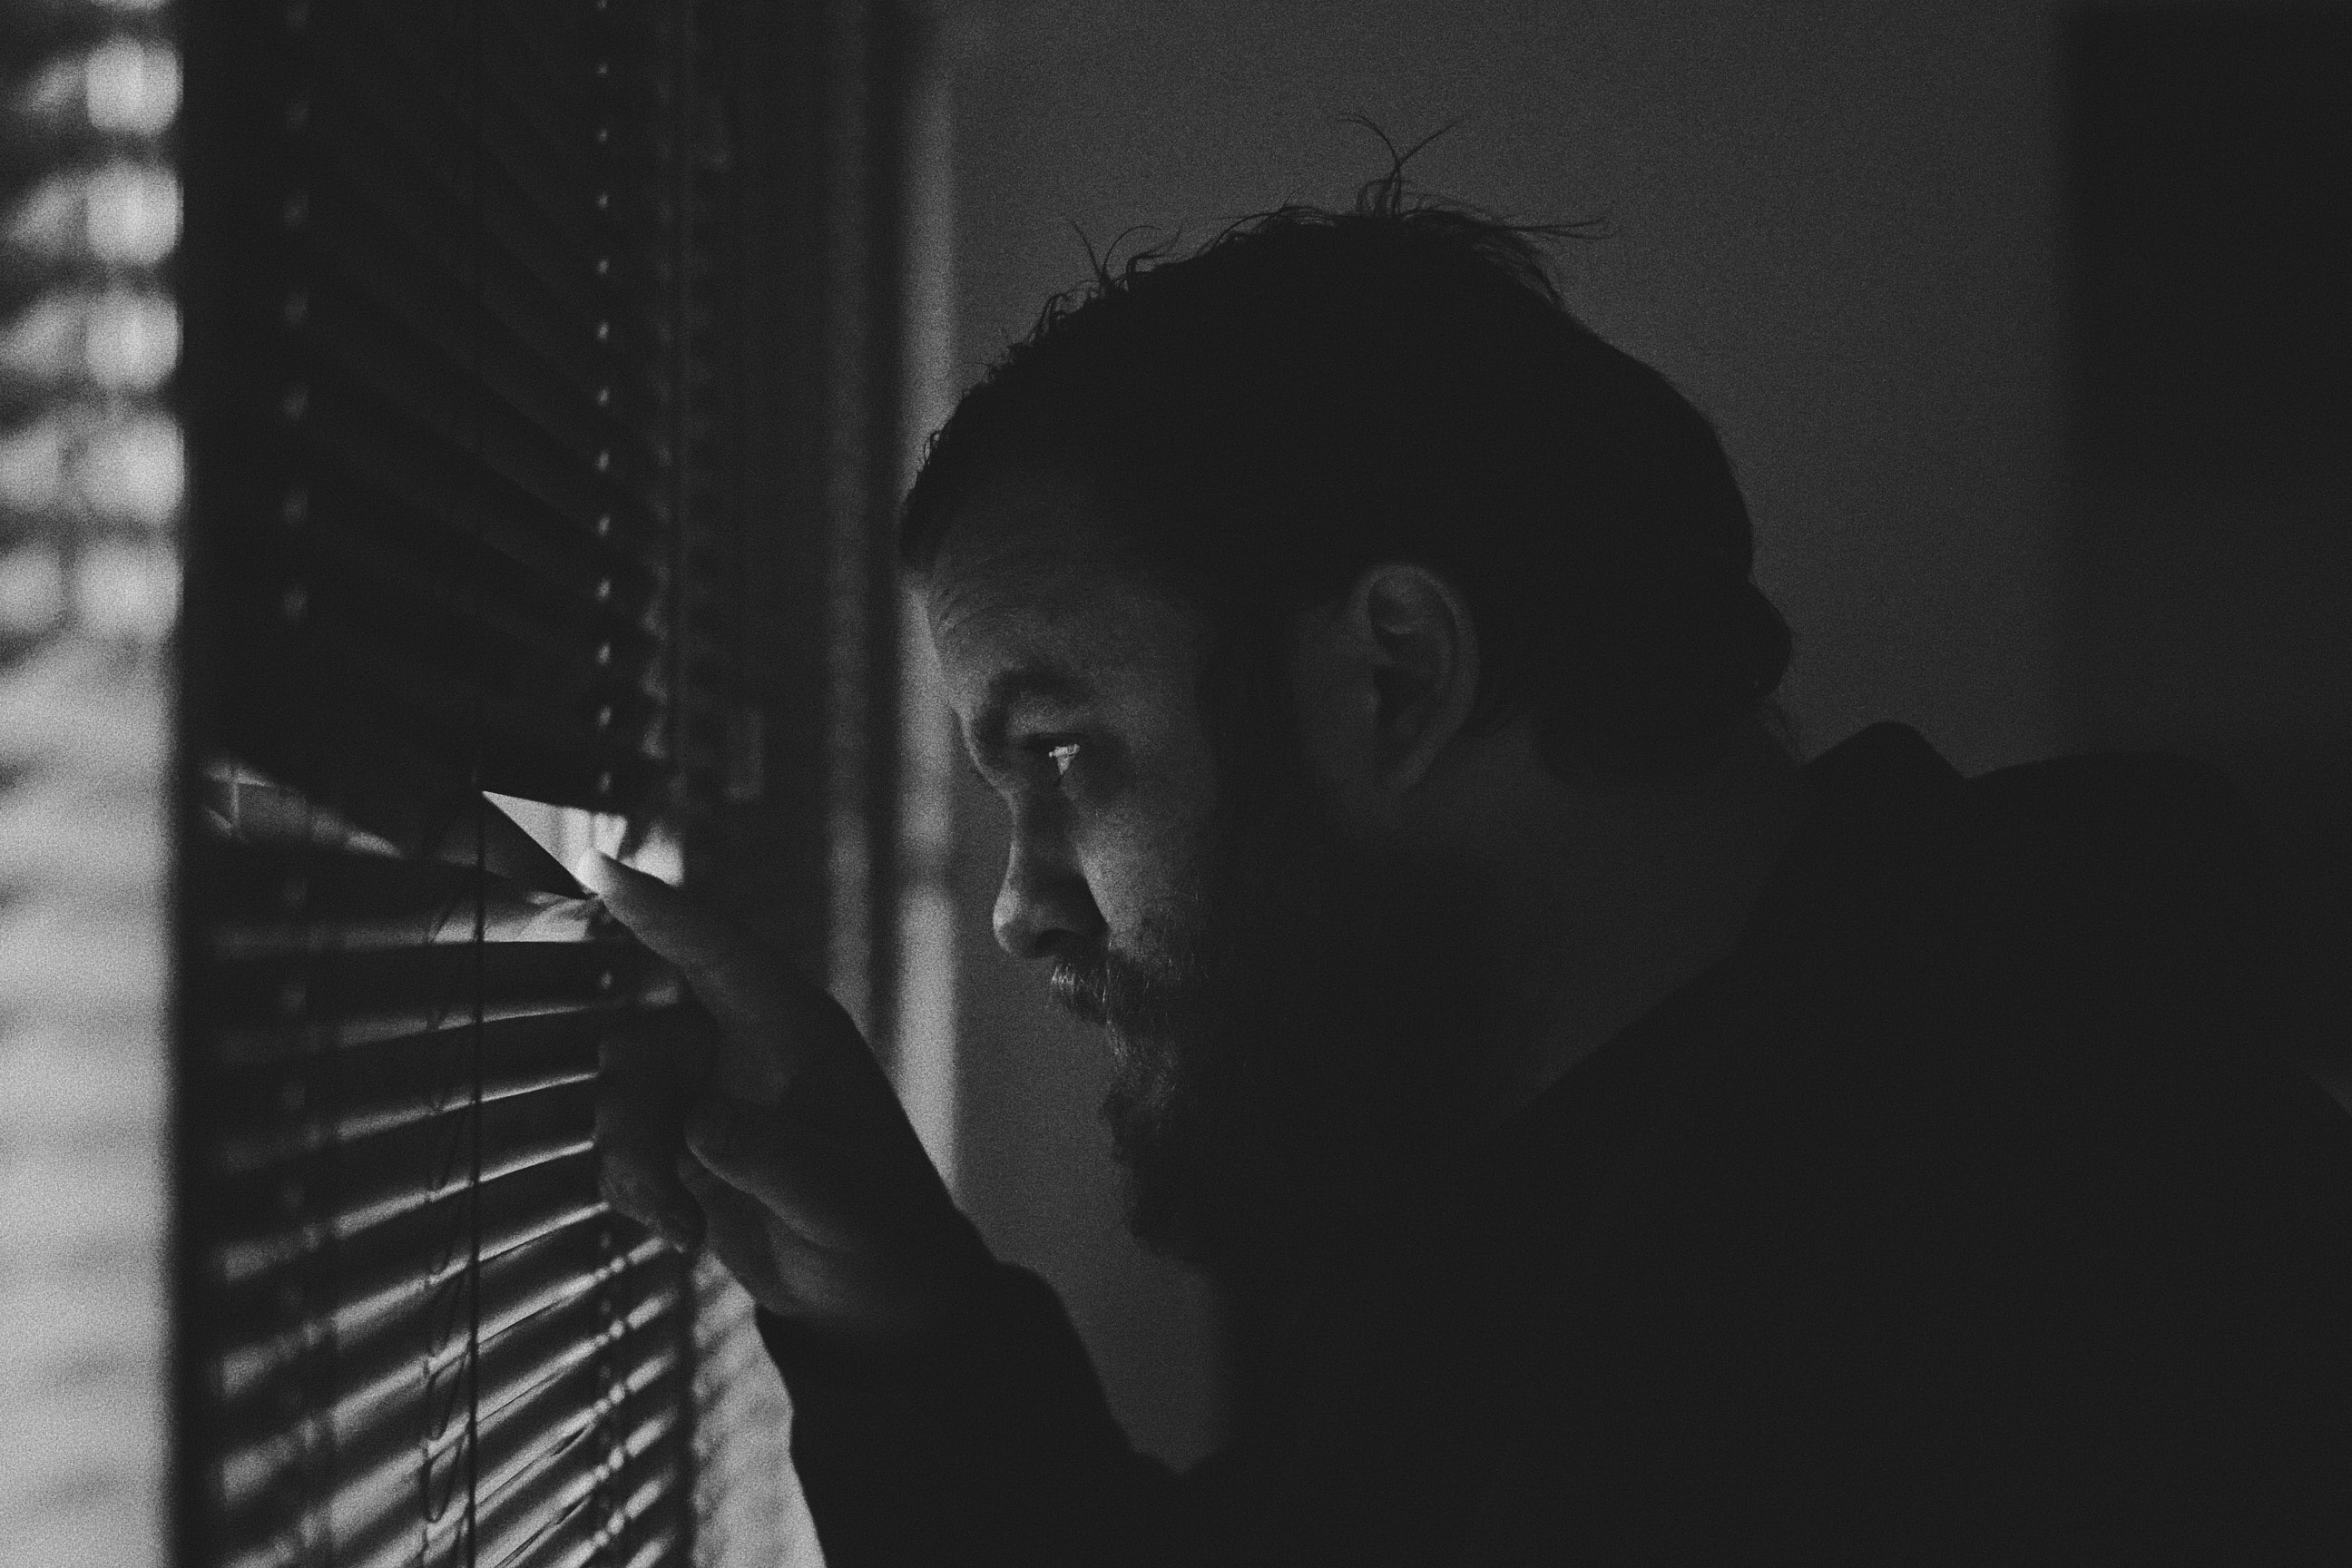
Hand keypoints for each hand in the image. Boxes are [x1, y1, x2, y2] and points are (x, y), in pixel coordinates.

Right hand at [584, 853, 991, 1344]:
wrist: (873, 1292)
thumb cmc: (878, 1229)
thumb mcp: (838, 1201)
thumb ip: (772, 1160)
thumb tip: (700, 1126)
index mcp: (796, 1030)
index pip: (719, 951)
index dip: (658, 907)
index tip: (596, 861)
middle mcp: (743, 1050)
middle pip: (641, 1044)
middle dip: (634, 1120)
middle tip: (666, 1195)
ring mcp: (709, 1096)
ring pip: (623, 1100)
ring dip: (635, 1166)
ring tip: (682, 1228)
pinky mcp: (684, 1146)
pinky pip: (623, 1148)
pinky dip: (637, 1194)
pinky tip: (683, 1236)